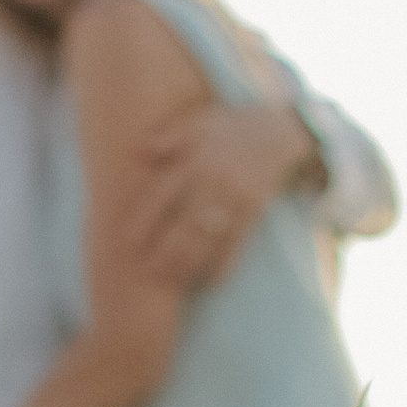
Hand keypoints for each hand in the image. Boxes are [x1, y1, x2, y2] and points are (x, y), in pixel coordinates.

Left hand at [134, 102, 323, 288]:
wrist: (280, 131)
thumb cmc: (232, 127)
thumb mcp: (200, 122)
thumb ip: (170, 136)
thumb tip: (139, 151)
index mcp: (195, 159)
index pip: (162, 193)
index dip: (143, 219)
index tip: (126, 242)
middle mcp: (213, 179)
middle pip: (183, 221)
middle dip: (165, 250)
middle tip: (147, 274)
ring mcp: (235, 196)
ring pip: (209, 235)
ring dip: (190, 262)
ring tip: (173, 284)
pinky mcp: (253, 209)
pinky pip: (238, 241)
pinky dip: (226, 262)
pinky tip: (212, 281)